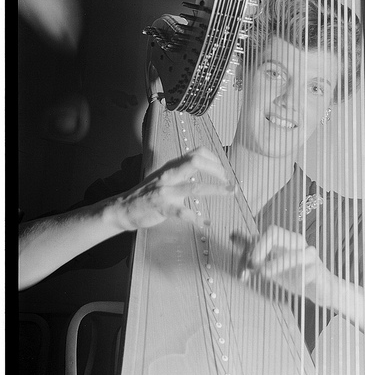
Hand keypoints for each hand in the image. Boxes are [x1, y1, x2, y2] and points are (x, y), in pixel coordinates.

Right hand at [110, 147, 233, 230]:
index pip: (197, 152)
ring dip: (215, 189)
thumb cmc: (149, 192)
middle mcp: (170, 175)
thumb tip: (206, 169)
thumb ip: (183, 172)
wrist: (125, 208)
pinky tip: (206, 222)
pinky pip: (183, 212)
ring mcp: (166, 191)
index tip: (223, 170)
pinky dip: (197, 218)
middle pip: (196, 162)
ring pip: (194, 187)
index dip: (214, 159)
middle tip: (228, 181)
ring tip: (230, 192)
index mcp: (173, 166)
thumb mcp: (166, 176)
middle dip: (216, 170)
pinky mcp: (162, 207)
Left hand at [249, 225, 328, 303]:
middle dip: (261, 248)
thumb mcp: (274, 269)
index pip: (270, 232)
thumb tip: (239, 250)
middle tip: (253, 264)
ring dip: (275, 265)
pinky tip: (296, 286)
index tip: (248, 262)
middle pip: (275, 233)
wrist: (323, 290)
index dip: (256, 244)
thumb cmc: (296, 276)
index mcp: (287, 240)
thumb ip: (258, 261)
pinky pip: (304, 275)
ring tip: (265, 274)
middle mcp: (297, 242)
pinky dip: (296, 282)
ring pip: (291, 255)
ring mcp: (309, 255)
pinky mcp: (319, 270)